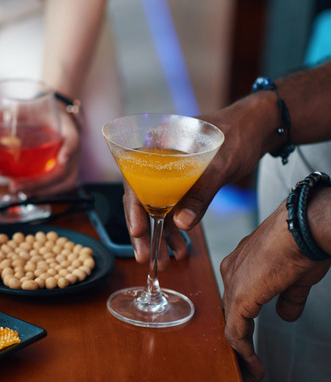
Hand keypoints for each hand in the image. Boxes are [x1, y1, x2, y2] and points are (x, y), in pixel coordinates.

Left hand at [13, 109, 80, 194]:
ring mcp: (72, 160)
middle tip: (18, 186)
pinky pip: (61, 184)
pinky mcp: (67, 169)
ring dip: (45, 190)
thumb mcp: (26, 108)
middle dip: (43, 182)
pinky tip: (28, 193)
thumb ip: (7, 112)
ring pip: (65, 181)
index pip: (73, 140)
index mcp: (67, 128)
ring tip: (22, 193)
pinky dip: (46, 191)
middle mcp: (72, 147)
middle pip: (66, 169)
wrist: (55, 115)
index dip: (69, 150)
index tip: (62, 160)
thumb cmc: (42, 112)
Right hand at [122, 99, 266, 267]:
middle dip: (144, 231)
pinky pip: (172, 210)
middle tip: (145, 256)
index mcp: (156, 148)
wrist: (255, 129)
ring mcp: (168, 176)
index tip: (137, 231)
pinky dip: (176, 230)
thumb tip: (182, 223)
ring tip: (164, 260)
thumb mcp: (219, 166)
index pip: (135, 181)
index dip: (133, 208)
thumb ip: (200, 194)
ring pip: (156, 209)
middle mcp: (156, 163)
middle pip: (141, 200)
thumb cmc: (236, 136)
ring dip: (160, 236)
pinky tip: (180, 248)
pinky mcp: (181, 186)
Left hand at [220, 201, 330, 380]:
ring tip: (251, 371)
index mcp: (242, 265)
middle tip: (248, 366)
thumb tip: (286, 315)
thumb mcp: (297, 276)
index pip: (238, 302)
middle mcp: (231, 272)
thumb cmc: (303, 242)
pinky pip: (236, 332)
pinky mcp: (240, 297)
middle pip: (231, 315)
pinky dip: (245, 352)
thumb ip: (289, 297)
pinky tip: (255, 365)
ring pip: (232, 326)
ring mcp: (233, 284)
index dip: (244, 326)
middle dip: (240, 343)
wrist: (303, 226)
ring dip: (242, 352)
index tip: (253, 347)